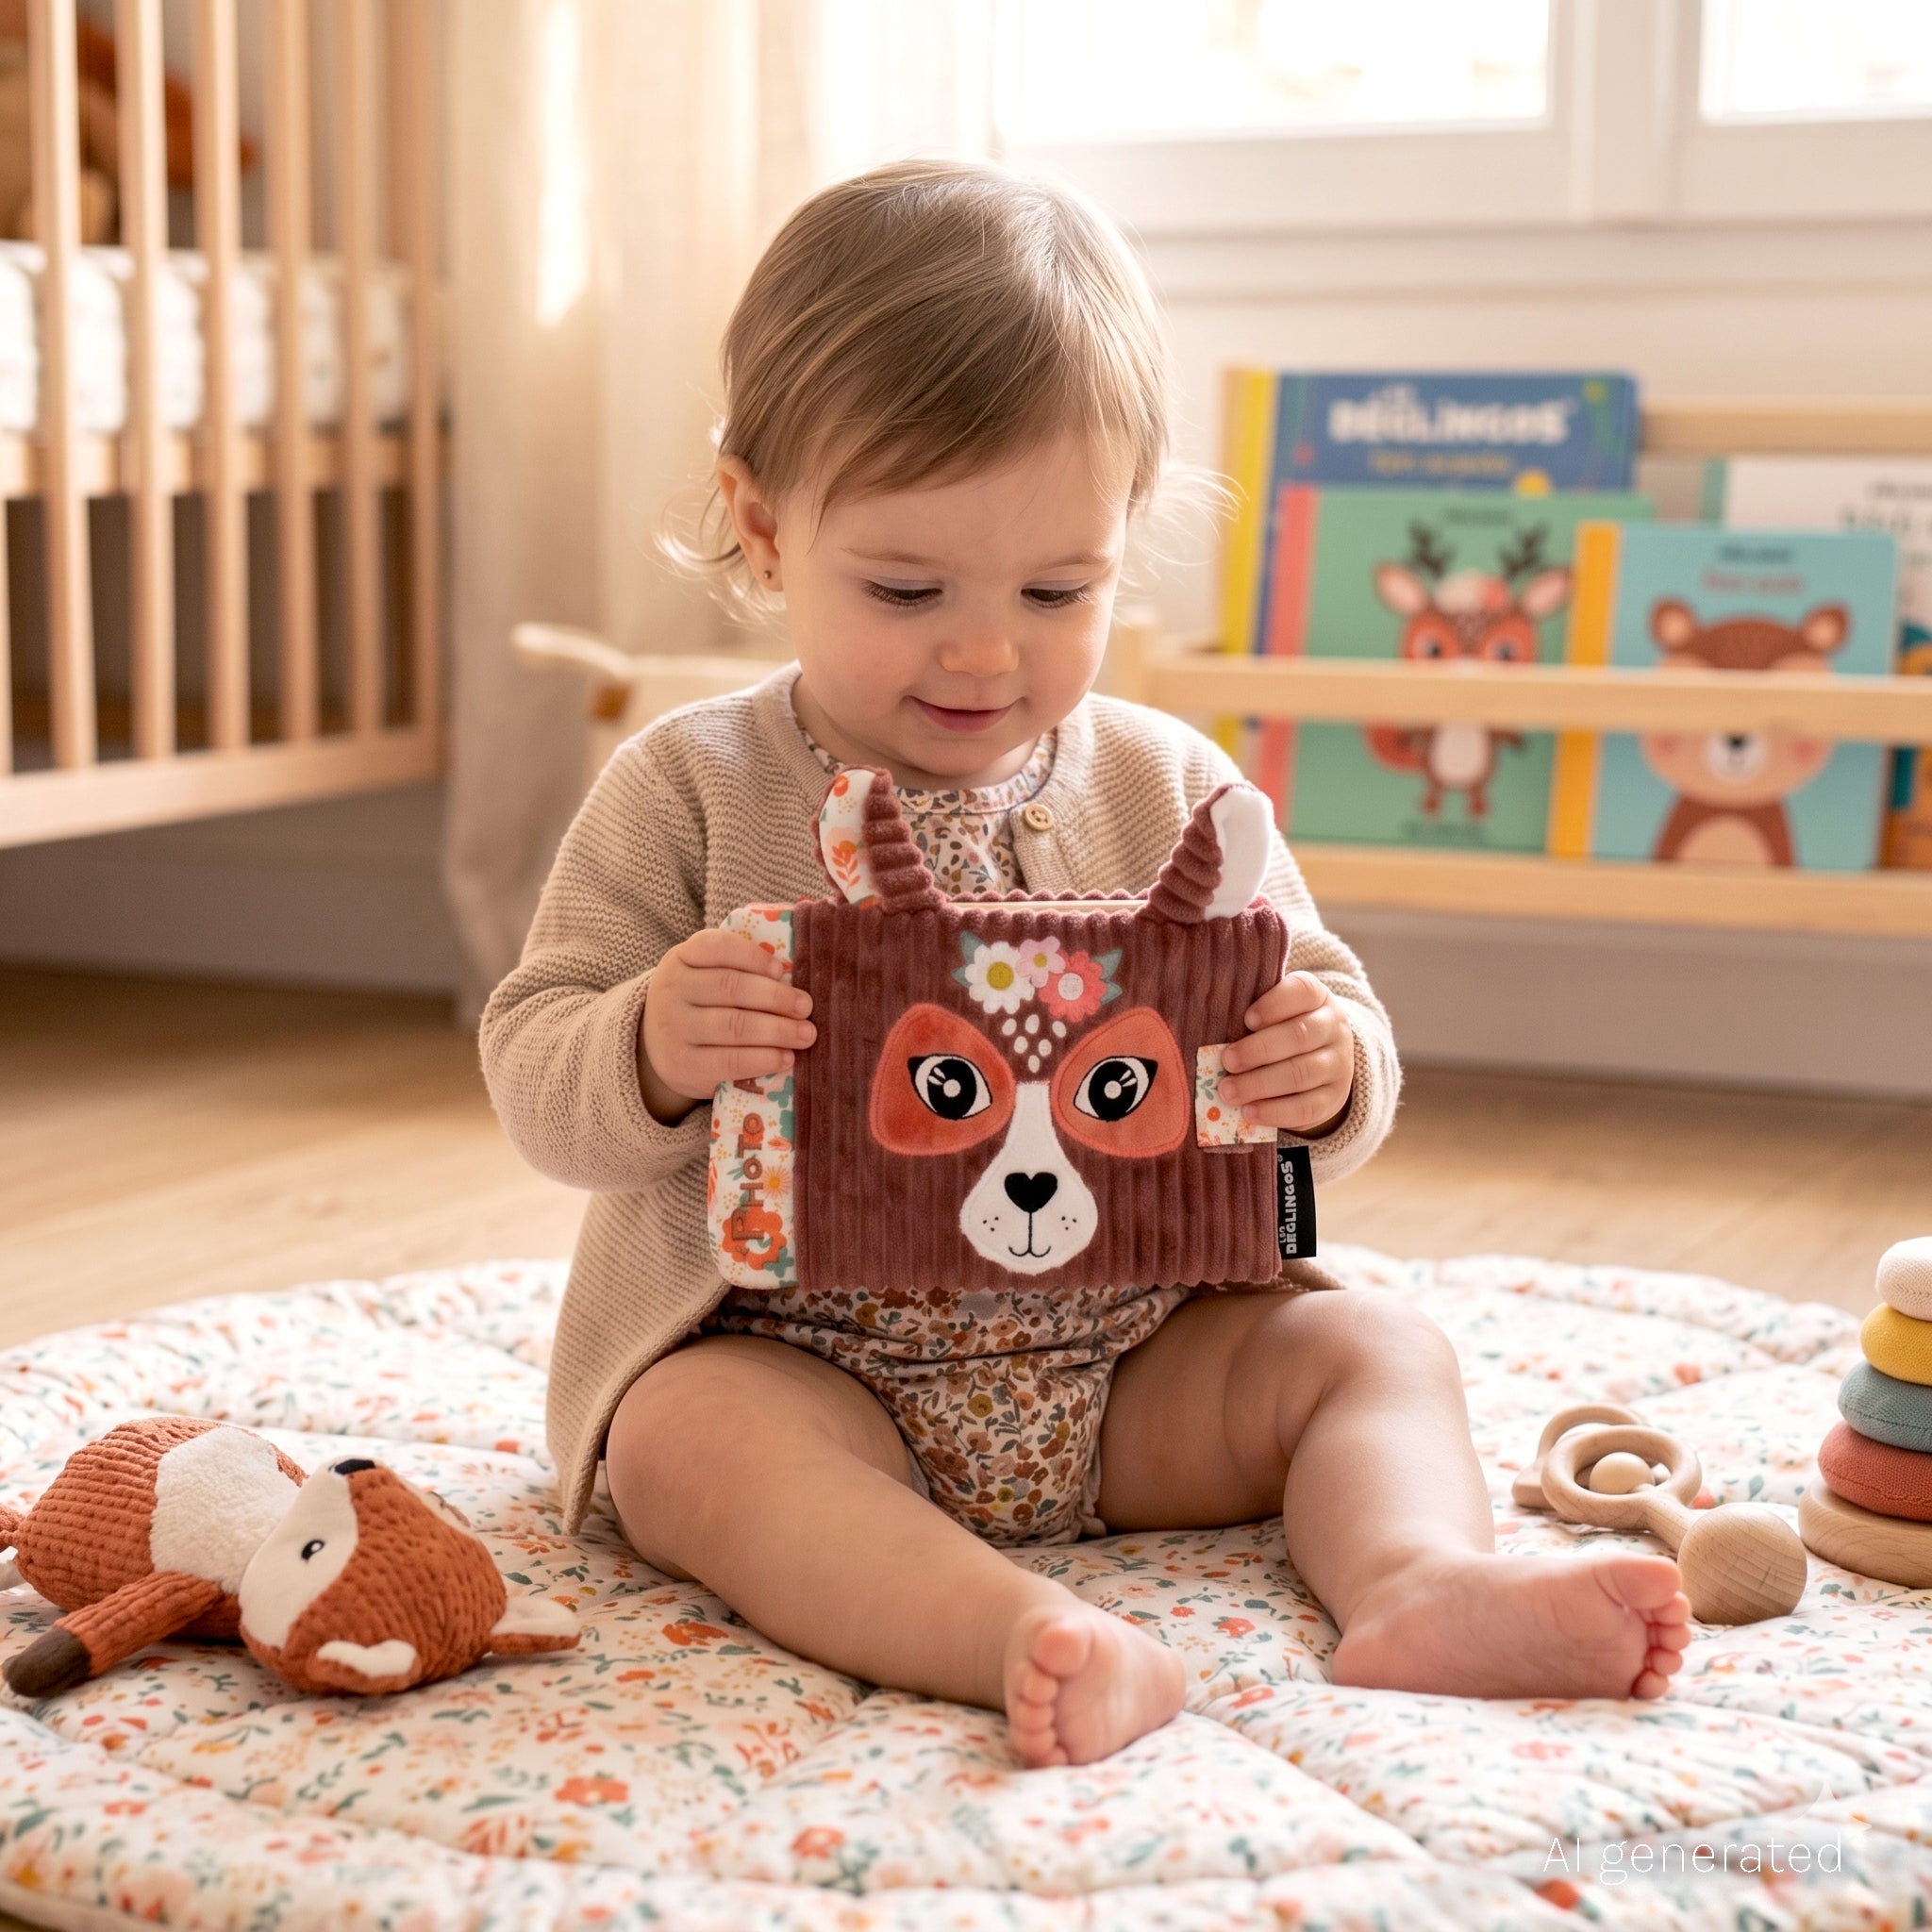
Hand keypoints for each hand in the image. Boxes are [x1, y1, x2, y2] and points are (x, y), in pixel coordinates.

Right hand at [638, 930, 814, 1123]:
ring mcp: (673, 1029)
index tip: (782, 969)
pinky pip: (728, 1062)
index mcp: (681, 959)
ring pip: (732, 1025)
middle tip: (806, 1007)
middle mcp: (672, 990)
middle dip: (775, 997)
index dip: (753, 956)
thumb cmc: (700, 1005)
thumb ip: (740, 970)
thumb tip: (794, 975)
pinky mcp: (682, 1065)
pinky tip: (785, 1058)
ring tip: (805, 1034)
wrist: (658, 1047)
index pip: (717, 947)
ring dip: (777, 1030)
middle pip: (730, 987)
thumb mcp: (705, 977)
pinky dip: (762, 1060)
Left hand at [1217, 970, 1354, 1137]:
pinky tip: (1249, 1112)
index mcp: (1317, 998)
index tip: (1246, 1019)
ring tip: (1228, 1091)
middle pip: (1299, 1035)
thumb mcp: (1273, 1015)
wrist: (1322, 1065)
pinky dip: (1274, 1111)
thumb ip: (1250, 1017)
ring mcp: (1338, 1064)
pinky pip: (1306, 1107)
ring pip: (1301, 1073)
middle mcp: (1333, 1027)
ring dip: (1259, 1084)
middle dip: (1258, 1050)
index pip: (1303, 991)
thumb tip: (1208, 1028)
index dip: (1274, 1005)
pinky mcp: (1333, 1098)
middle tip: (1227, 1061)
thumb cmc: (1280, 1031)